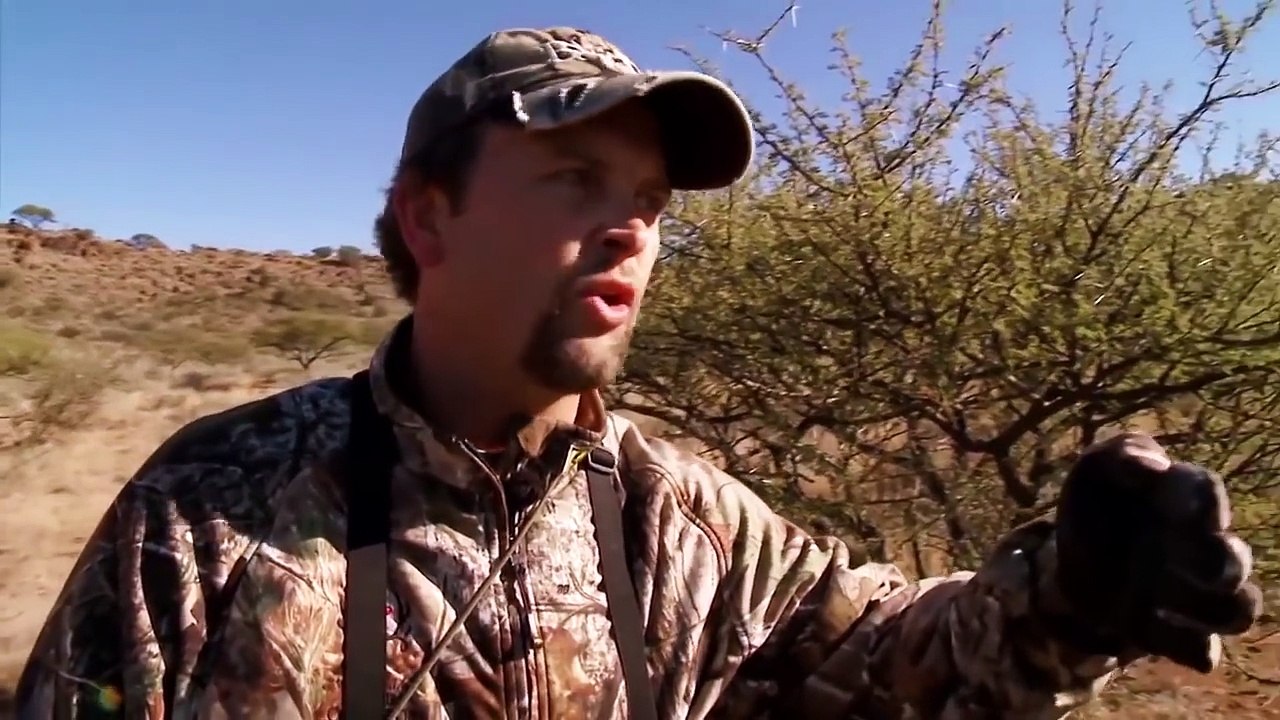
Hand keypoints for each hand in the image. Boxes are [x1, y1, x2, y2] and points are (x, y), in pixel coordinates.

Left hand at [1053, 432, 1262, 671]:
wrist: (1067, 557)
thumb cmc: (1096, 500)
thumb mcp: (1097, 469)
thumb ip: (1124, 454)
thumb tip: (1154, 468)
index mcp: (1179, 499)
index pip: (1206, 493)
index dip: (1206, 505)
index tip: (1191, 515)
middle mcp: (1196, 548)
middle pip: (1234, 560)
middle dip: (1224, 565)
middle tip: (1202, 567)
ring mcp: (1187, 592)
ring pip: (1236, 611)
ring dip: (1213, 609)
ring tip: (1168, 596)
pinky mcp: (1168, 630)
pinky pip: (1201, 651)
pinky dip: (1194, 649)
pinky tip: (1161, 633)